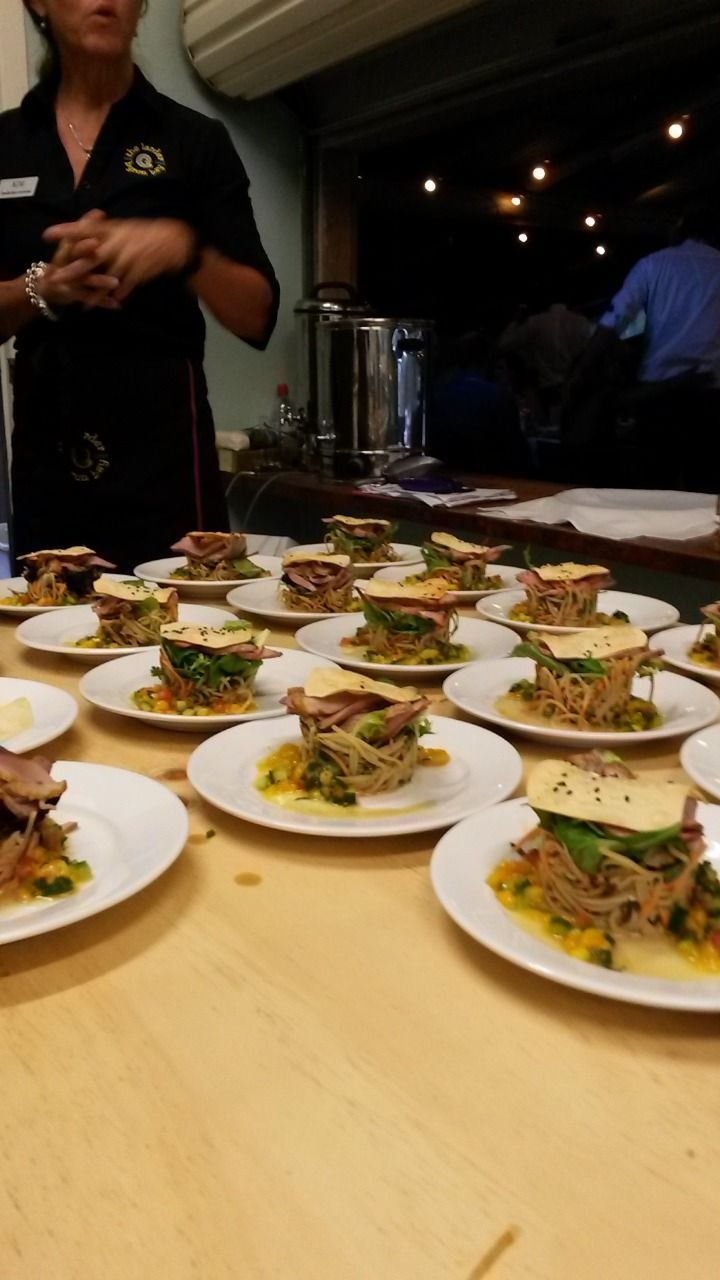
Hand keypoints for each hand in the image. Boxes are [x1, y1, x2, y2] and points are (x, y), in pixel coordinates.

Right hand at [38, 211, 119, 310]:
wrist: (45, 287)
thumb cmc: (64, 262)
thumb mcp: (71, 244)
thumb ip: (84, 229)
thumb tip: (99, 212)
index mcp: (67, 247)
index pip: (76, 232)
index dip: (86, 224)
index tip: (99, 214)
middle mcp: (66, 262)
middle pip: (75, 254)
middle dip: (85, 249)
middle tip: (96, 243)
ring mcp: (69, 280)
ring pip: (85, 279)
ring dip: (100, 281)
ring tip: (115, 282)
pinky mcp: (73, 296)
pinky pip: (90, 299)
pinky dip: (103, 303)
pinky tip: (117, 305)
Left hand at [44, 215, 195, 301]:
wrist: (174, 240)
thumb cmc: (147, 234)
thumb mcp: (124, 228)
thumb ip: (105, 230)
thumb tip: (86, 230)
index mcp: (112, 229)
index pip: (84, 229)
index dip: (65, 232)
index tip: (47, 235)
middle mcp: (118, 241)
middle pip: (89, 256)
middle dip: (72, 269)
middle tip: (55, 278)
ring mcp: (129, 256)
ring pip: (107, 275)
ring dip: (93, 290)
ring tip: (81, 302)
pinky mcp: (140, 270)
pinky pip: (126, 284)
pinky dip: (118, 294)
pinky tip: (110, 304)